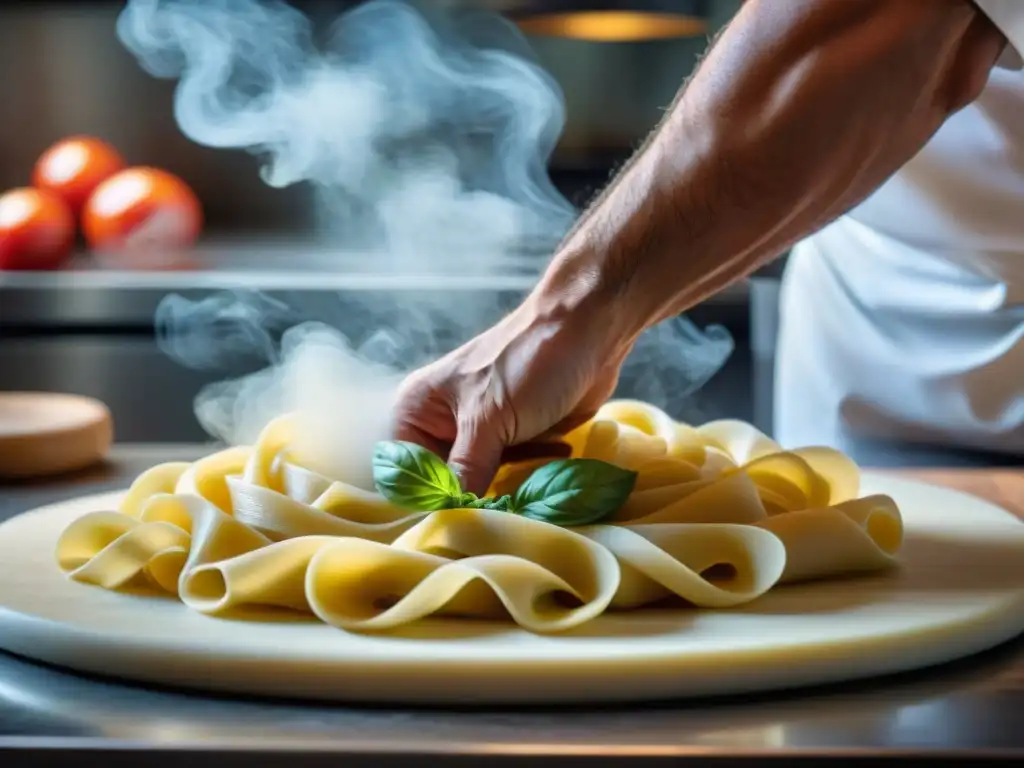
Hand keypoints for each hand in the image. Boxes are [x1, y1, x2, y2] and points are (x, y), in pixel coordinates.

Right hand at [391, 297, 628, 494]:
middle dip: (473, 496)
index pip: (406, 473)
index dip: (428, 498)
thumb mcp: (490, 420)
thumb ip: (466, 472)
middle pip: (445, 483)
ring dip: (508, 485)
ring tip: (534, 480)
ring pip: (482, 481)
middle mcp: (443, 421)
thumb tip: (449, 517)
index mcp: (419, 409)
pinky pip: (514, 471)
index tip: (457, 517)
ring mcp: (481, 430)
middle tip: (501, 509)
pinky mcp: (515, 436)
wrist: (590, 328)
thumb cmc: (530, 362)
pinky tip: (557, 451)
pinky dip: (533, 472)